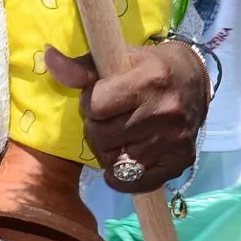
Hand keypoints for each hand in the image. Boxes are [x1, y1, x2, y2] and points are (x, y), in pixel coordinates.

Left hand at [45, 41, 206, 192]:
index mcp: (147, 81)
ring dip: (109, 151)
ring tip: (117, 135)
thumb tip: (48, 58)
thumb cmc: (145, 67)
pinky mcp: (181, 161)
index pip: (97, 105)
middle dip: (97, 128)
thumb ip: (80, 67)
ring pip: (116, 161)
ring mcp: (174, 140)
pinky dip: (123, 175)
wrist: (192, 80)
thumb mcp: (116, 58)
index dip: (91, 102)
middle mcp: (164, 112)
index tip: (100, 97)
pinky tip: (125, 157)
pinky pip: (136, 182)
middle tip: (107, 119)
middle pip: (103, 136)